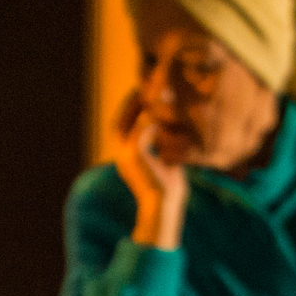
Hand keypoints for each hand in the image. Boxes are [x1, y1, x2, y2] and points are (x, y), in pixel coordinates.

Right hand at [110, 90, 189, 250]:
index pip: (123, 123)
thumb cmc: (168, 187)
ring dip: (142, 106)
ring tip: (156, 94)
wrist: (164, 206)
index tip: (146, 95)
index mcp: (126, 154)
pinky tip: (162, 112)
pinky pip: (140, 130)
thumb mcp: (166, 160)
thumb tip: (175, 131)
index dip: (132, 108)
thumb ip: (165, 144)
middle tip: (146, 88)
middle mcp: (121, 153)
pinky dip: (150, 119)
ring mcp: (125, 154)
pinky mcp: (135, 156)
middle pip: (121, 119)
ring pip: (130, 121)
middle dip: (133, 103)